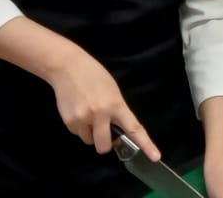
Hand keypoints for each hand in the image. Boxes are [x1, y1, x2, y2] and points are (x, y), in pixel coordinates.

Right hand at [44, 51, 158, 160]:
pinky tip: (78, 110)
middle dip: (104, 143)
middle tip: (104, 131)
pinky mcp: (69, 121)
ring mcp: (83, 119)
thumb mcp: (113, 91)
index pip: (134, 129)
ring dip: (90, 133)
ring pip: (89, 141)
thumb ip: (116, 111)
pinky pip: (77, 133)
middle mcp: (100, 114)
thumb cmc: (94, 76)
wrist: (67, 67)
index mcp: (116, 105)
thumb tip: (116, 132)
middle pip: (104, 146)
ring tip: (87, 112)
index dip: (145, 144)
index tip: (155, 157)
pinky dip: (79, 127)